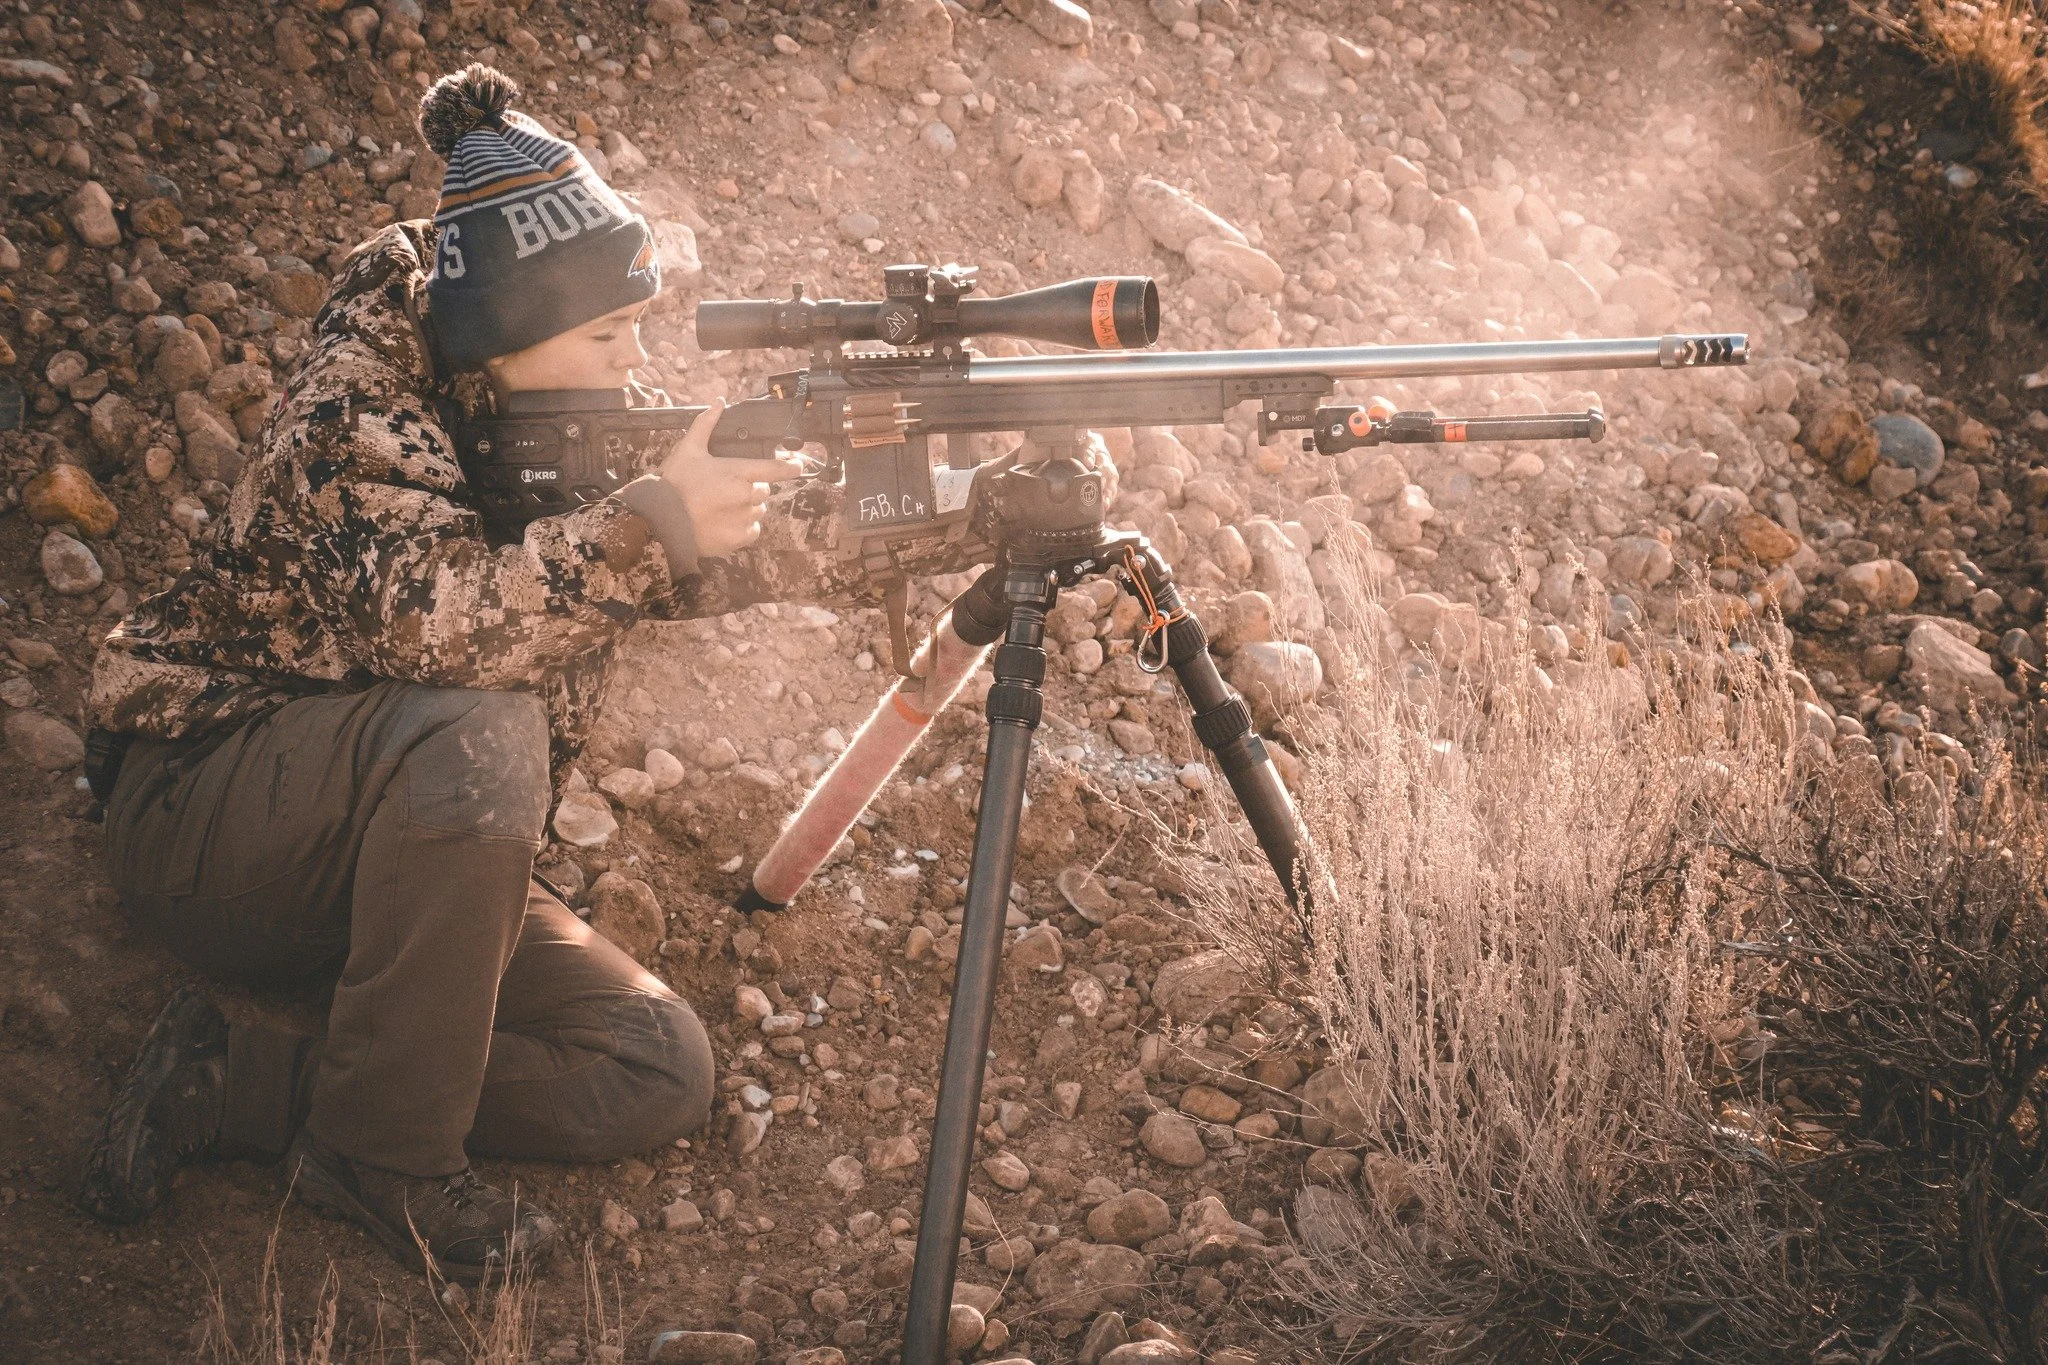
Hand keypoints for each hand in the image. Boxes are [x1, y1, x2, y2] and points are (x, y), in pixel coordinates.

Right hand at [657, 401, 802, 558]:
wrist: (661, 521)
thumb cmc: (674, 483)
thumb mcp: (688, 449)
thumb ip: (706, 424)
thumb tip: (719, 402)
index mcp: (738, 472)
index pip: (776, 469)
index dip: (791, 467)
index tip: (799, 465)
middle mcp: (746, 495)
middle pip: (763, 490)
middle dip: (751, 488)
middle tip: (727, 489)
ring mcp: (744, 518)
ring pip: (758, 510)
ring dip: (747, 507)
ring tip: (722, 506)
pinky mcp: (739, 538)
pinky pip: (752, 530)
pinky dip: (743, 526)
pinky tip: (724, 521)